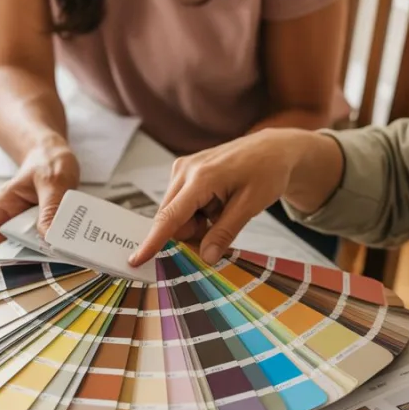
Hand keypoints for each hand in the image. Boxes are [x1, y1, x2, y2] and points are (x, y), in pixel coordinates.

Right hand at [0, 142, 79, 250]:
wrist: (57, 155)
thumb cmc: (48, 162)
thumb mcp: (52, 180)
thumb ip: (51, 206)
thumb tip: (48, 235)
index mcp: (3, 204)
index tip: (16, 255)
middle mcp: (13, 217)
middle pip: (12, 246)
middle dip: (29, 255)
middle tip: (48, 258)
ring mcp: (29, 225)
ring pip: (33, 248)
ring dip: (47, 252)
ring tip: (64, 252)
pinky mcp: (46, 227)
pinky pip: (50, 241)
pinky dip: (59, 244)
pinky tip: (73, 243)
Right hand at [130, 128, 323, 267]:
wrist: (272, 149)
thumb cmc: (266, 172)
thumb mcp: (251, 205)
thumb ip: (225, 232)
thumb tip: (206, 258)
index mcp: (201, 178)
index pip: (170, 217)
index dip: (153, 241)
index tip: (136, 260)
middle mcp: (185, 170)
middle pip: (171, 219)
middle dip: (192, 232)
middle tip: (222, 224)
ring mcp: (183, 168)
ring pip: (176, 214)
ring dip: (197, 222)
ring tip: (224, 208)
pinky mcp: (185, 171)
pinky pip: (182, 204)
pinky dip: (198, 212)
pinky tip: (218, 201)